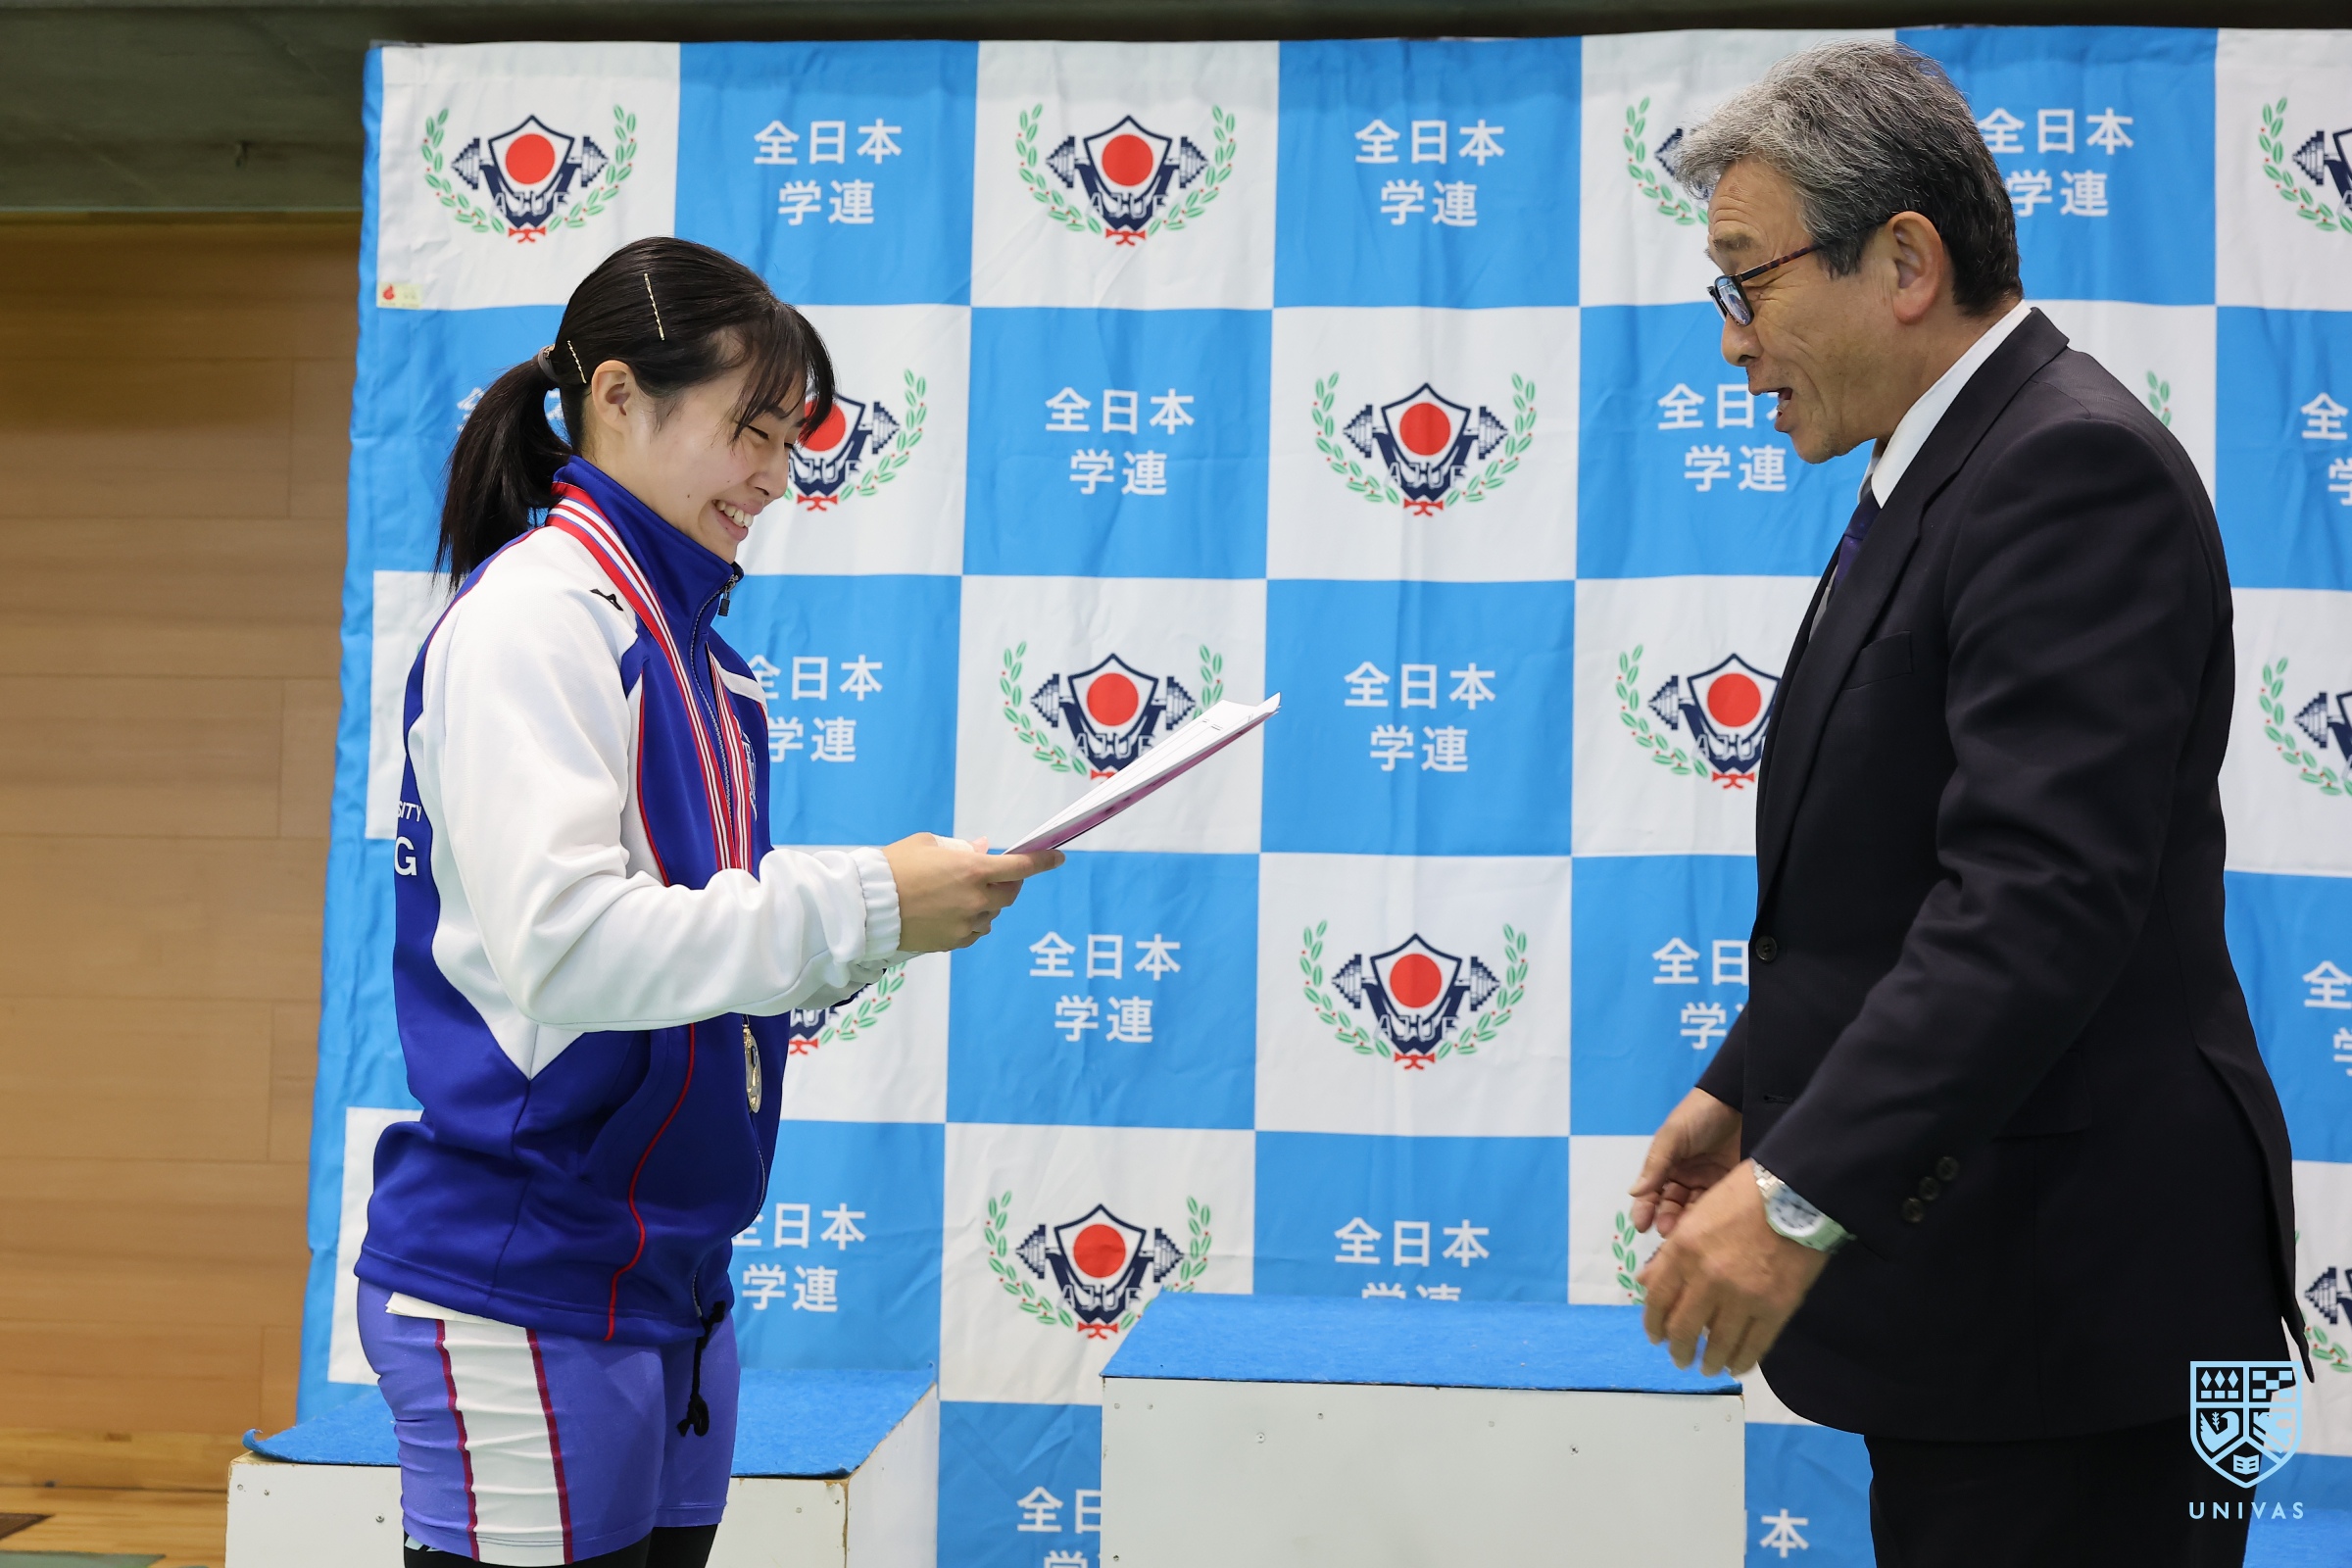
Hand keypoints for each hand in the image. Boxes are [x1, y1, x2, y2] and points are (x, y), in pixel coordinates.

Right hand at [883, 834, 1062, 952]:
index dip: (1044, 861)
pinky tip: (953, 913)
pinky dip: (973, 922)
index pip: (1021, 866)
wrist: (867, 905)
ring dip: (987, 904)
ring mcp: (966, 923)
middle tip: (997, 876)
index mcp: (972, 869)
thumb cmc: (895, 866)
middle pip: (1010, 894)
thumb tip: (982, 849)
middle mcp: (975, 898)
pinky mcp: (953, 942)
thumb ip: (961, 848)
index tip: (1058, 857)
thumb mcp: (927, 845)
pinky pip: (976, 932)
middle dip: (1009, 883)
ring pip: (992, 915)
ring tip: (960, 895)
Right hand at [1627, 1086, 1743, 1239]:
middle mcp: (1685, 1176)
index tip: (1642, 1226)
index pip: (1652, 1191)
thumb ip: (1656, 1165)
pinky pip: (1716, 1206)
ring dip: (1687, 1222)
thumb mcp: (1672, 1136)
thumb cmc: (1700, 1116)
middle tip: (1669, 1231)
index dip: (1645, 1208)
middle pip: (1671, 1205)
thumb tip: (1633, 1194)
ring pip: (1693, 1210)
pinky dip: (1709, 1217)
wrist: (1740, 1101)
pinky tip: (1707, 1225)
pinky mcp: (1729, 1186)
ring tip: (1688, 1231)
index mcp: (1667, 1164)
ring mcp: (1708, 1182)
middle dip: (1667, 1219)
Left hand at [1636, 1159, 1829, 1376]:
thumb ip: (1671, 1253)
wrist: (1797, 1195)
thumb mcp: (1697, 1215)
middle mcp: (1707, 1278)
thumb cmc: (1742, 1197)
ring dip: (1708, 1362)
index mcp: (1683, 1250)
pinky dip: (1741, 1362)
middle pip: (1683, 1328)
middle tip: (1680, 1359)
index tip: (1655, 1337)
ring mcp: (1742, 1297)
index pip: (1657, 1299)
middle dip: (1677, 1350)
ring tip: (1707, 1368)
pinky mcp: (1775, 1309)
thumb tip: (1647, 1283)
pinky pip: (1753, 1347)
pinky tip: (1735, 1366)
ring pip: (1717, 1345)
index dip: (1653, 1324)